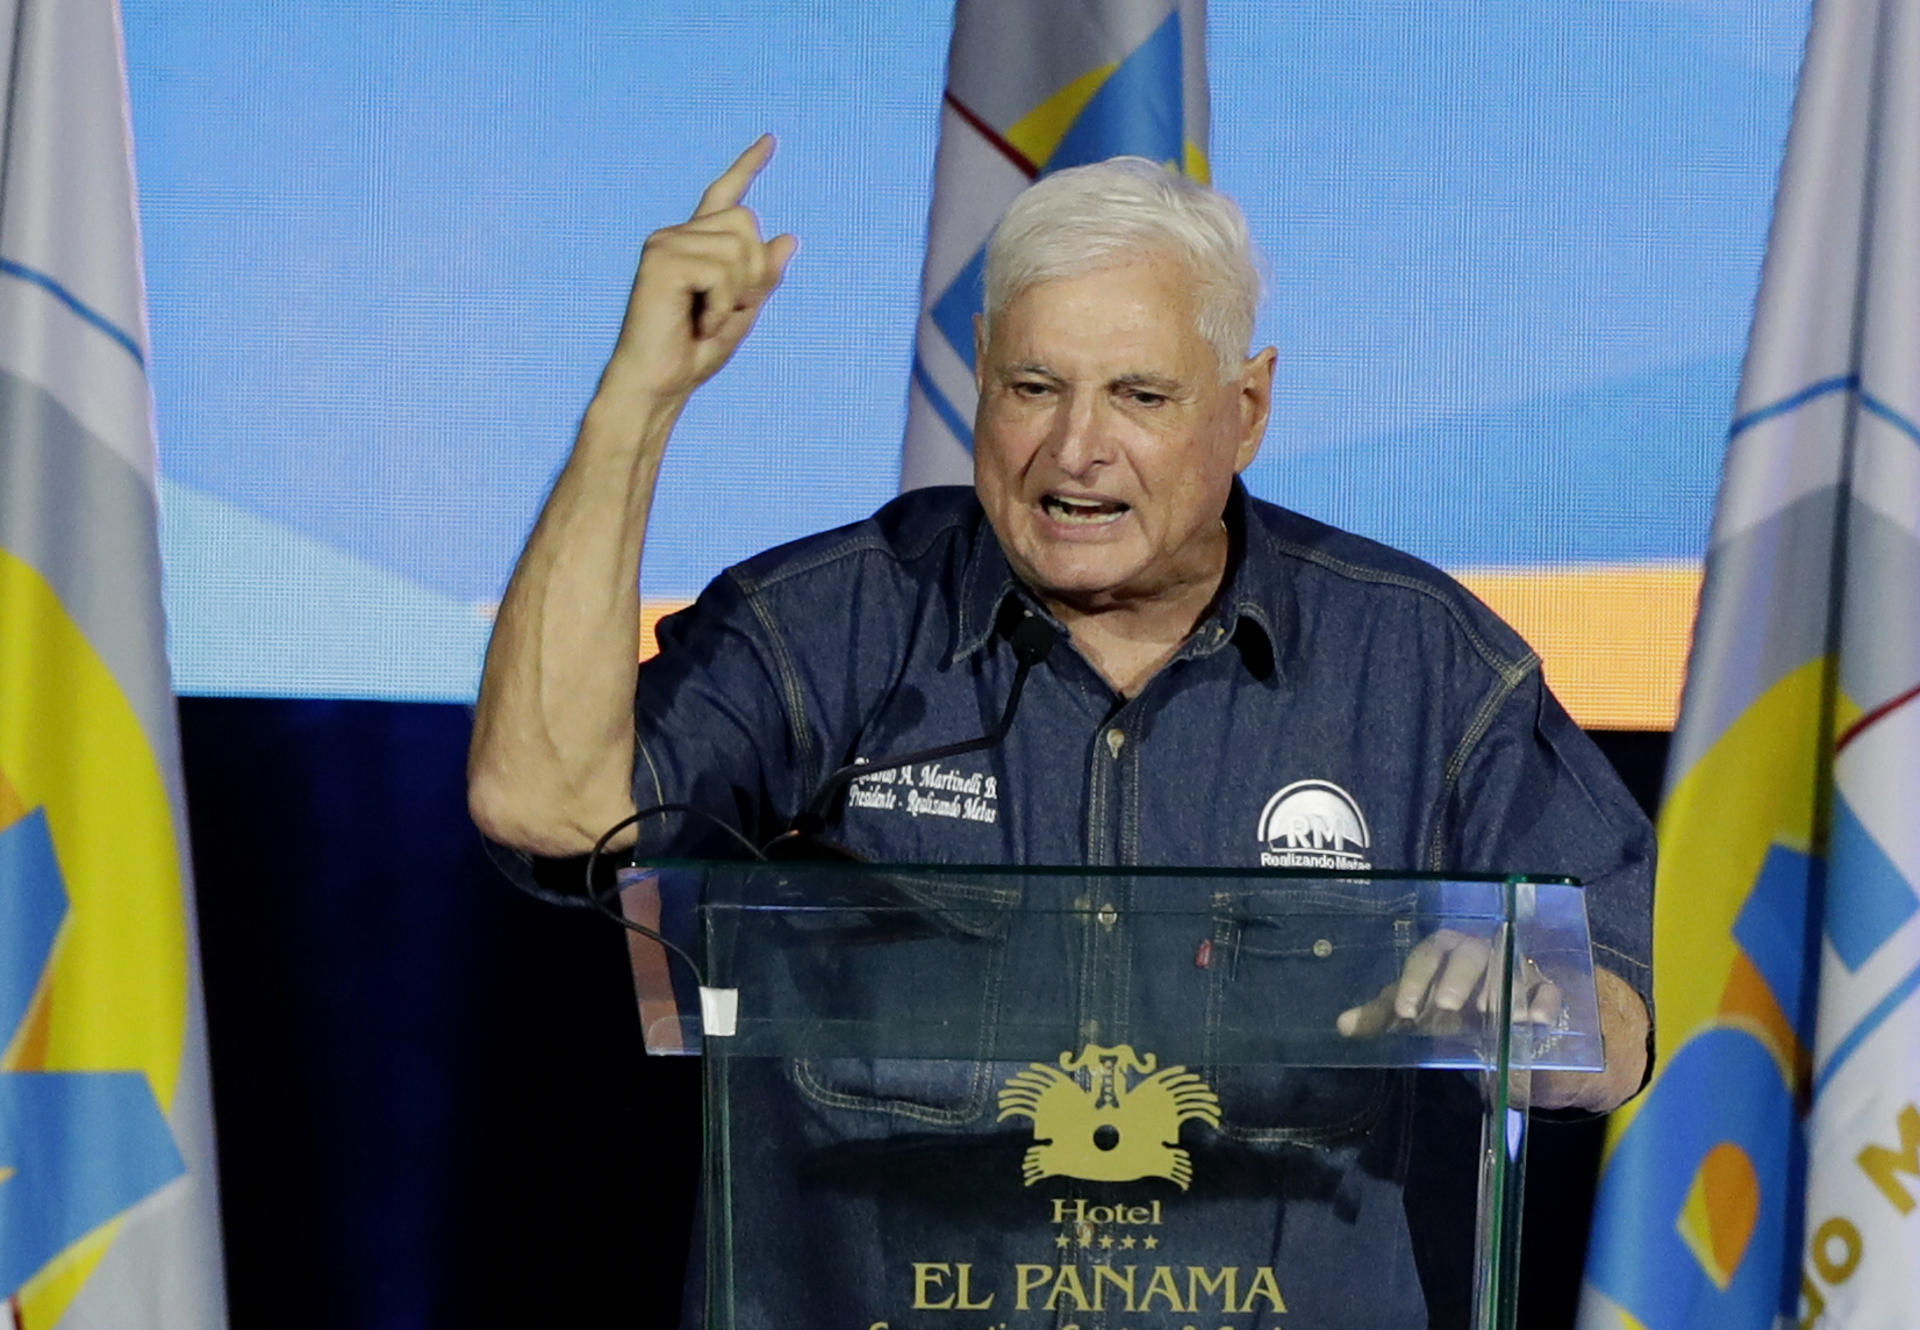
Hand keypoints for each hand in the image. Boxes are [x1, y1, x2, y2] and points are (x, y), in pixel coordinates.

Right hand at [601, 135, 798, 407]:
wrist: (658, 385)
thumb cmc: (693, 355)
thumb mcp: (742, 312)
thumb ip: (763, 275)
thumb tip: (788, 237)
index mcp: (696, 245)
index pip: (725, 195)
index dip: (748, 166)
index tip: (771, 140)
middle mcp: (677, 235)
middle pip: (748, 223)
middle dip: (752, 274)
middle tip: (723, 312)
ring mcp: (665, 243)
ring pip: (739, 249)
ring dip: (736, 295)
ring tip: (707, 320)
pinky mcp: (661, 259)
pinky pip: (722, 272)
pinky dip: (721, 306)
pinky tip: (698, 324)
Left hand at [1335, 929, 1562, 1038]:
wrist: (1493, 1016)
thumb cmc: (1445, 1004)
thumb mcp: (1415, 1011)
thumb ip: (1381, 1016)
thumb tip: (1342, 1026)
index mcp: (1443, 950)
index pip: (1427, 955)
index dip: (1414, 980)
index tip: (1404, 1011)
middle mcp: (1479, 952)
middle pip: (1470, 954)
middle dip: (1457, 978)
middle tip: (1447, 1007)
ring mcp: (1513, 968)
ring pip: (1510, 969)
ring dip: (1502, 990)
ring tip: (1492, 1014)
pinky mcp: (1542, 989)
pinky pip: (1548, 990)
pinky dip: (1545, 1002)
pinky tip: (1536, 1020)